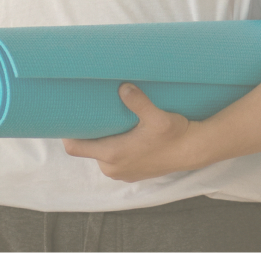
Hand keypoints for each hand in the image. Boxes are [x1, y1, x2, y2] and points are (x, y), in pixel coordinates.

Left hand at [62, 83, 204, 182]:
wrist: (194, 150)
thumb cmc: (175, 134)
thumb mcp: (157, 116)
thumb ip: (138, 101)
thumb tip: (123, 87)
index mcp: (112, 154)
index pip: (74, 147)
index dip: (66, 133)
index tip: (66, 117)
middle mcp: (112, 168)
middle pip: (86, 149)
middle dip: (86, 133)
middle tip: (89, 112)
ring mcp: (121, 173)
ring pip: (99, 154)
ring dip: (101, 141)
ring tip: (106, 121)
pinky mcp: (131, 174)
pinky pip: (112, 160)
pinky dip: (112, 148)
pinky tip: (121, 134)